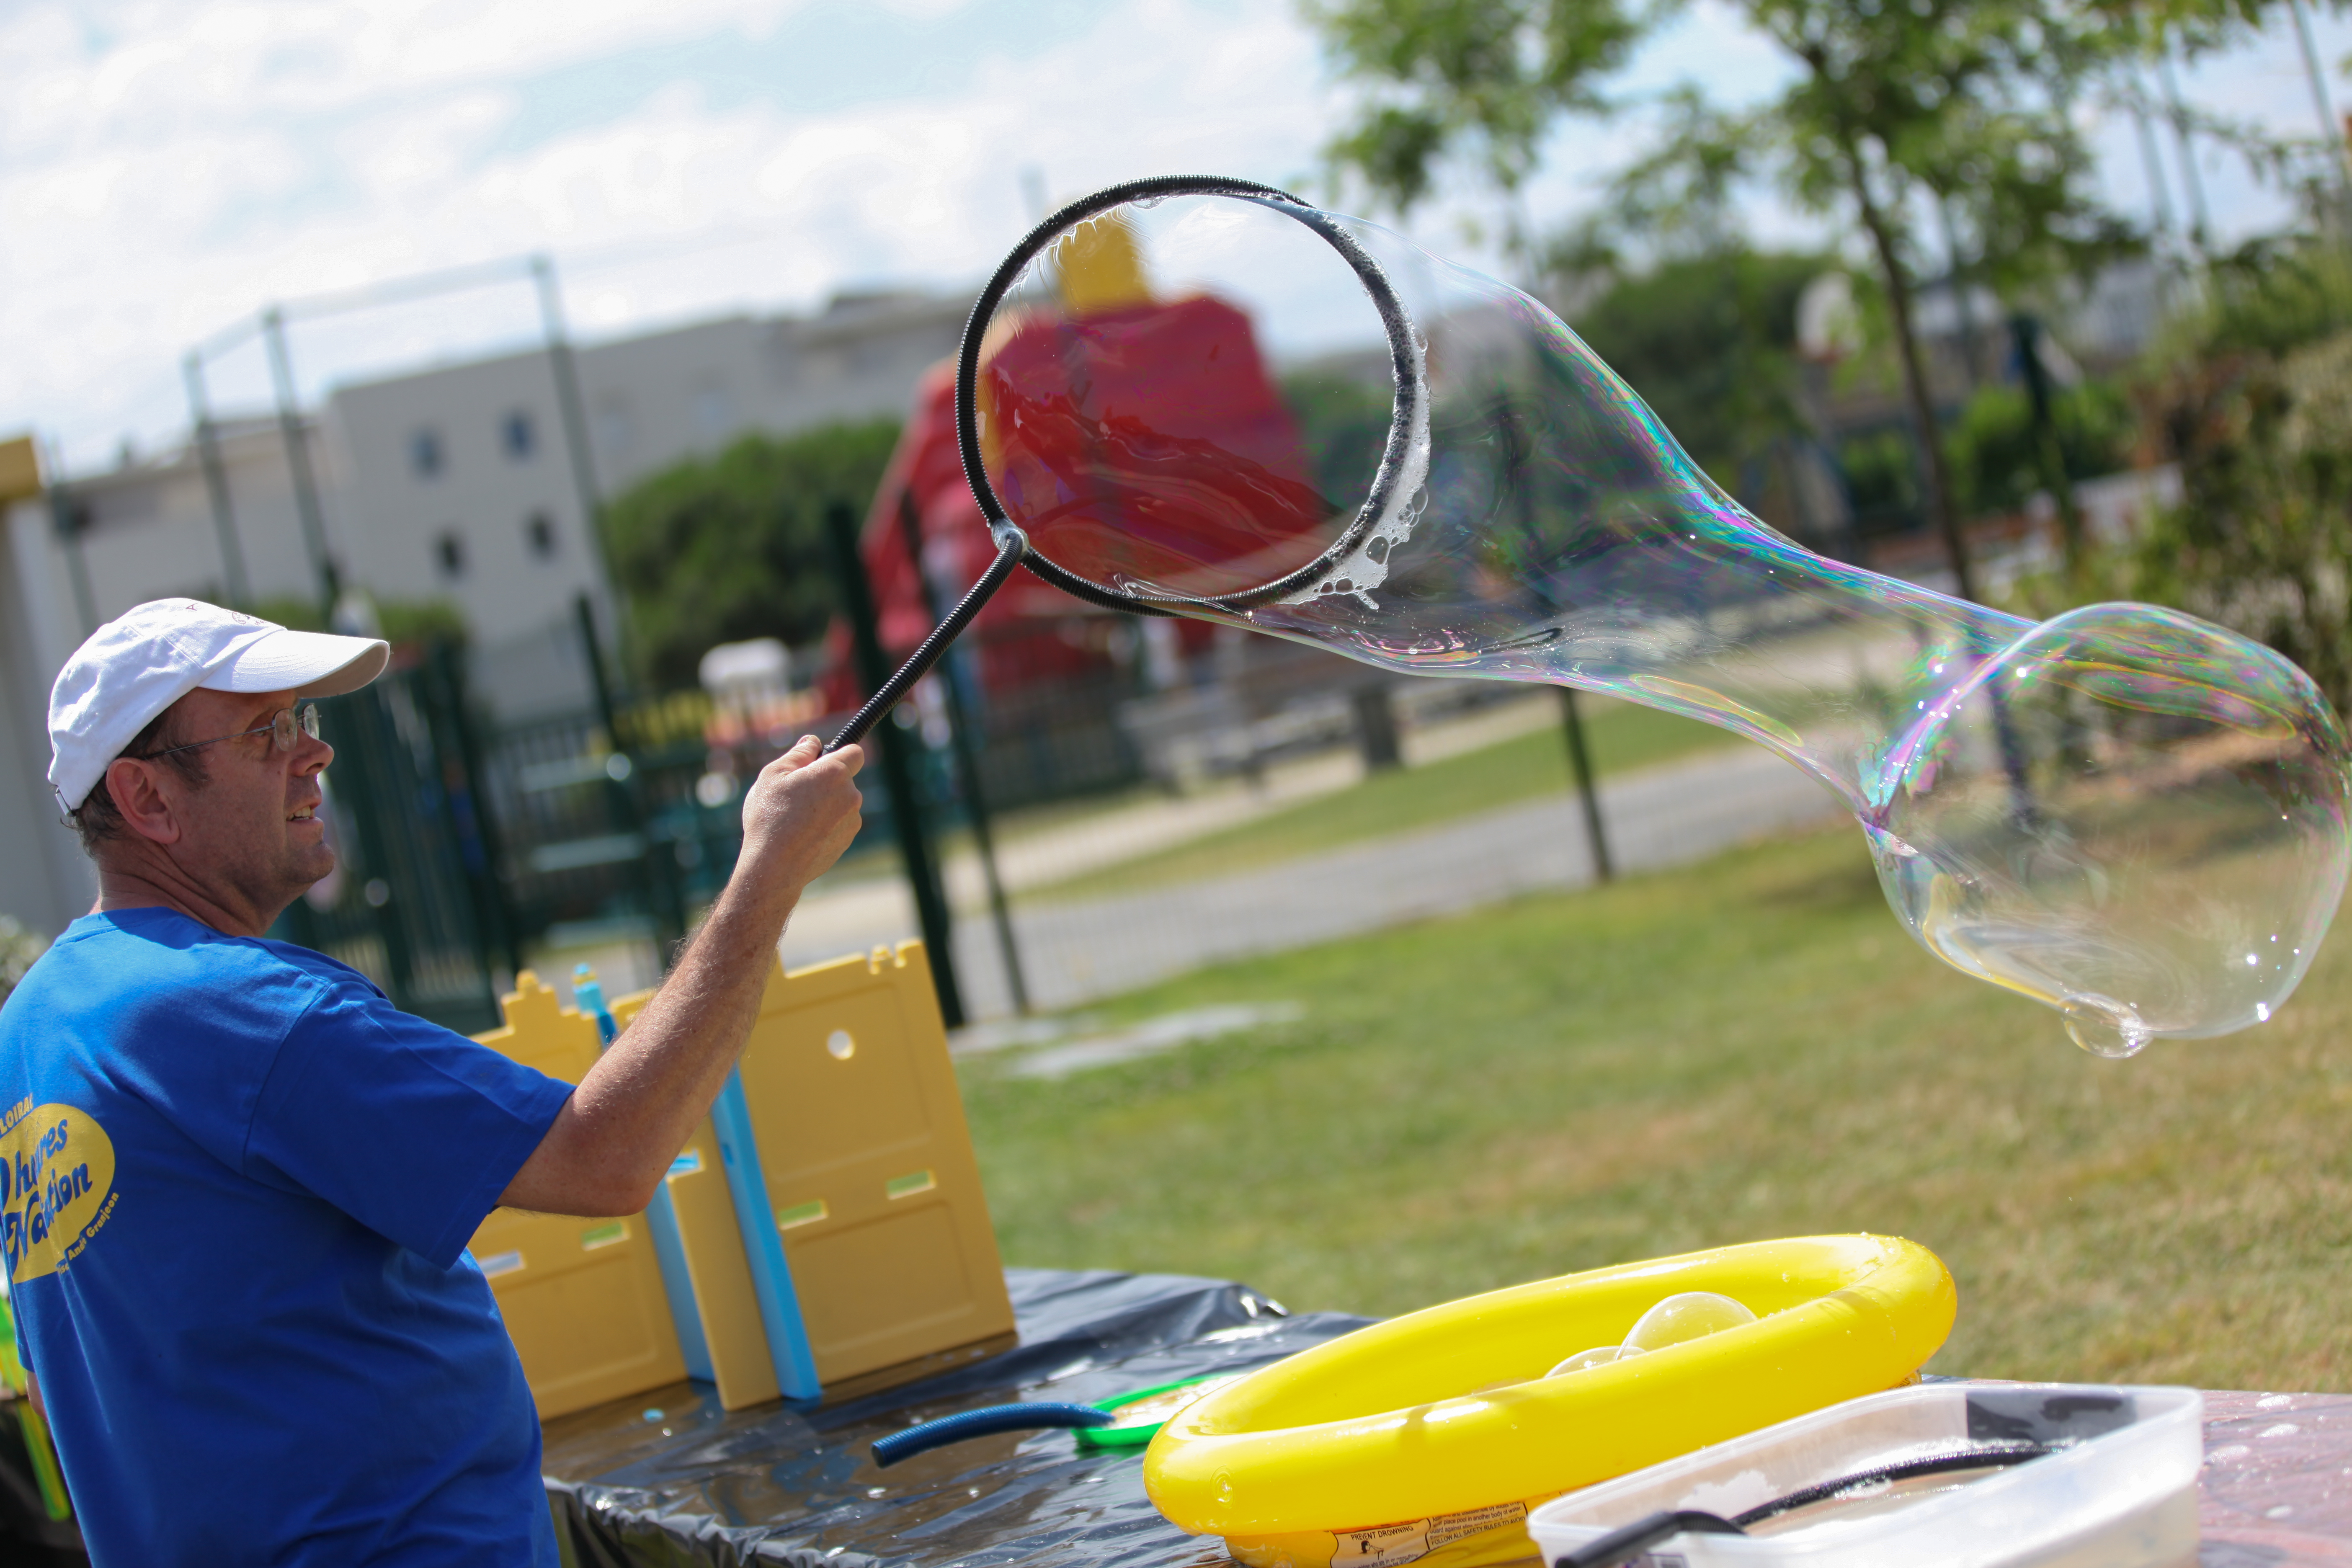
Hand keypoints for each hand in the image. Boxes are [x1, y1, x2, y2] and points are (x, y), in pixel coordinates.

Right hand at [737, 736, 863, 898]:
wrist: (775, 867)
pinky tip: (801, 834)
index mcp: (835, 773)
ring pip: (841, 802)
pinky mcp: (847, 841)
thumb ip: (798, 754)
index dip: (839, 753)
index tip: (821, 761)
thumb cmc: (770, 817)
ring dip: (825, 804)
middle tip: (795, 793)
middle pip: (844, 779)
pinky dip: (825, 825)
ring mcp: (852, 821)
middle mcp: (851, 795)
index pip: (855, 752)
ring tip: (795, 818)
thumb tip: (813, 742)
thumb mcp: (774, 775)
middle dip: (825, 782)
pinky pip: (838, 823)